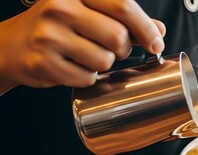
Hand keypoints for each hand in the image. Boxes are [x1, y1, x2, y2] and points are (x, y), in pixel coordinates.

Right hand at [0, 0, 165, 90]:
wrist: (11, 46)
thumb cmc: (55, 27)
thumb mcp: (88, 13)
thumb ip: (123, 20)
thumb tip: (158, 30)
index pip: (123, 6)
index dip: (145, 27)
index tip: (156, 42)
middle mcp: (60, 9)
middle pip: (118, 36)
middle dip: (123, 48)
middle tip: (113, 48)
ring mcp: (49, 37)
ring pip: (105, 60)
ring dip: (104, 63)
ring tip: (87, 55)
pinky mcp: (44, 63)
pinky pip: (87, 78)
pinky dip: (88, 77)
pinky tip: (73, 66)